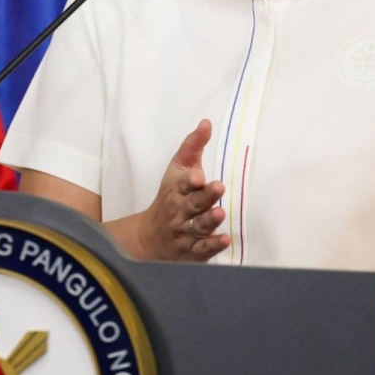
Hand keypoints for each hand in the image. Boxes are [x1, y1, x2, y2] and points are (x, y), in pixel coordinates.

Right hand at [137, 119, 230, 260]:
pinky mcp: (192, 251)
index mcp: (177, 190)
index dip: (190, 181)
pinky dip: (212, 245)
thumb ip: (193, 146)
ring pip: (197, 226)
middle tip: (218, 187)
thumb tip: (207, 123)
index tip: (198, 176)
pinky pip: (202, 249)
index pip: (182, 184)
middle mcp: (180, 211)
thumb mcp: (177, 169)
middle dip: (205, 196)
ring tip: (220, 213)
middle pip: (193, 204)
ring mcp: (185, 232)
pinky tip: (224, 239)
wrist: (150, 237)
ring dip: (209, 220)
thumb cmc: (170, 197)